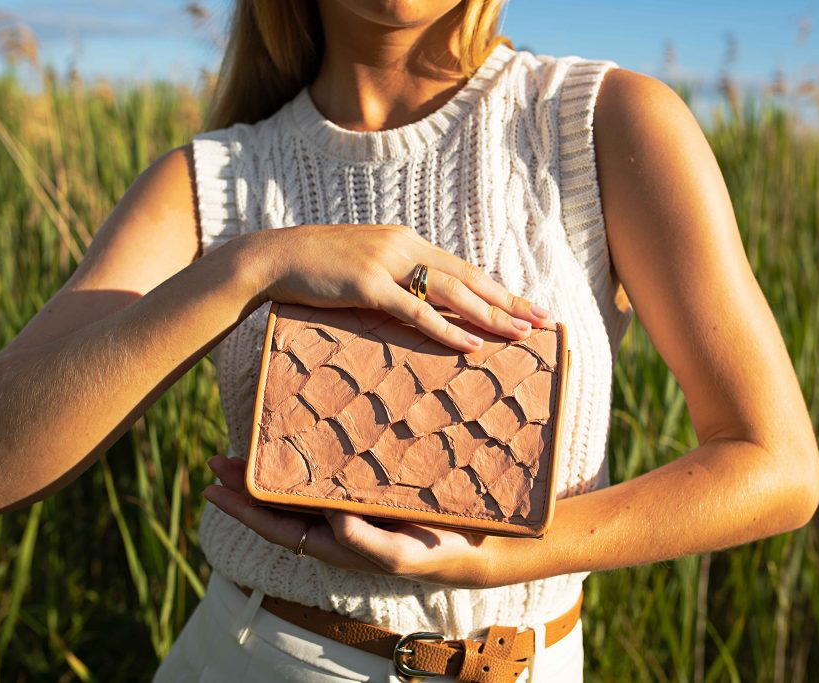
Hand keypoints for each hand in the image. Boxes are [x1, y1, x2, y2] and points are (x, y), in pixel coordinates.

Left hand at [203, 454, 503, 588]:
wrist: (474, 543)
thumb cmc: (434, 552)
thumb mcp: (397, 554)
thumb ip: (362, 541)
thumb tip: (326, 516)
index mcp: (334, 542)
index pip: (275, 526)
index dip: (242, 508)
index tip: (211, 486)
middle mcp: (335, 522)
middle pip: (280, 503)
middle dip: (248, 483)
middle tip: (218, 457)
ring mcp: (351, 502)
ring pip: (300, 485)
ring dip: (273, 467)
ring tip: (249, 441)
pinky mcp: (369, 484)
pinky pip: (330, 469)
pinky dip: (311, 454)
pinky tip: (305, 434)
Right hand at [249, 224, 551, 351]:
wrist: (276, 257)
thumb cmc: (317, 267)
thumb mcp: (362, 265)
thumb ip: (393, 277)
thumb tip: (418, 301)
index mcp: (406, 241)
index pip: (462, 268)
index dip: (498, 288)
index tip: (527, 304)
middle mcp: (404, 247)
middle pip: (468, 278)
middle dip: (509, 300)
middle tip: (543, 320)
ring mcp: (387, 264)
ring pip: (451, 292)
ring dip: (490, 314)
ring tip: (521, 333)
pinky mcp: (368, 285)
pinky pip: (416, 311)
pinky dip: (447, 328)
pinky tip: (473, 344)